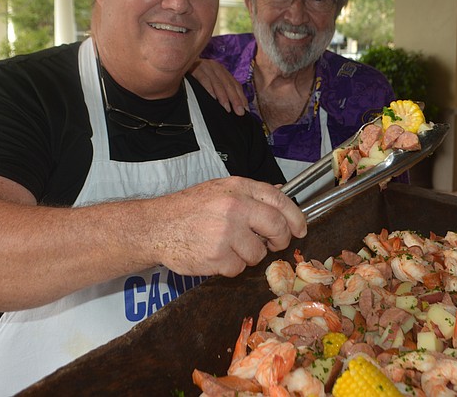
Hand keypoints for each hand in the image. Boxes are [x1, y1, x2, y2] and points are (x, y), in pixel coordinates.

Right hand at [154, 177, 306, 277]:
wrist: (156, 226)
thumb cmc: (186, 209)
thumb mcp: (219, 190)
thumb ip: (249, 194)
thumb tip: (280, 194)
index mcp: (238, 188)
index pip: (279, 199)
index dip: (295, 216)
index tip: (300, 229)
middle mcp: (235, 207)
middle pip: (277, 228)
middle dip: (279, 241)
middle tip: (272, 244)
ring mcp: (227, 232)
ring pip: (258, 253)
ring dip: (248, 256)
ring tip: (228, 246)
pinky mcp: (218, 256)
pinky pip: (238, 268)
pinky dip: (230, 267)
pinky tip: (215, 256)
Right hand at [191, 59, 248, 114]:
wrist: (177, 62)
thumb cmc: (194, 76)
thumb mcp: (210, 79)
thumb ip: (220, 88)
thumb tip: (232, 105)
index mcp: (221, 70)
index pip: (234, 84)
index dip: (241, 96)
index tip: (245, 108)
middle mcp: (215, 67)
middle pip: (228, 84)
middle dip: (235, 99)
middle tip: (239, 111)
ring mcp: (205, 67)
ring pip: (218, 83)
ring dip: (223, 97)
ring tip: (227, 108)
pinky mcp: (194, 69)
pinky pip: (204, 79)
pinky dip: (209, 89)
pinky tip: (212, 98)